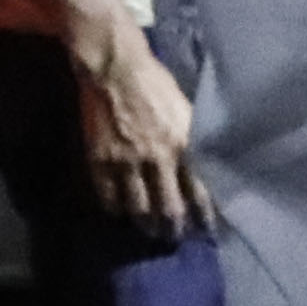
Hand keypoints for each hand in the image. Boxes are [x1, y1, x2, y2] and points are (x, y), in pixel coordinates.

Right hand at [75, 21, 210, 235]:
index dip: (204, 217)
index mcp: (184, 144)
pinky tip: (120, 211)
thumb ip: (193, 142)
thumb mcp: (186, 111)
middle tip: (174, 238)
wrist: (115, 67)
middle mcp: (157, 158)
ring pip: (138, 209)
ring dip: (145, 224)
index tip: (207, 231)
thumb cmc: (156, 84)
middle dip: (173, 229)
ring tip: (149, 230)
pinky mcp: (99, 161)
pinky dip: (115, 209)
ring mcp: (126, 162)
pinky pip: (107, 198)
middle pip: (168, 209)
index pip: (199, 193)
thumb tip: (204, 169)